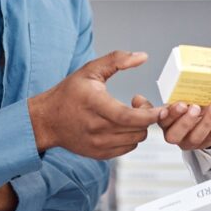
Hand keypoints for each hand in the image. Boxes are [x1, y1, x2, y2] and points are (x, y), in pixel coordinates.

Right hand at [28, 51, 162, 158]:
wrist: (47, 121)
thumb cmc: (68, 94)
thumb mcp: (90, 70)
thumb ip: (117, 60)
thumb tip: (143, 56)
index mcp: (96, 105)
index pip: (131, 117)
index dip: (151, 114)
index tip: (163, 108)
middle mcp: (97, 128)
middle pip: (138, 129)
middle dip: (147, 116)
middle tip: (138, 102)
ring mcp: (98, 144)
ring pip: (135, 140)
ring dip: (139, 127)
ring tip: (130, 113)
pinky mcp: (99, 154)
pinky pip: (127, 148)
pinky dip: (130, 137)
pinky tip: (122, 125)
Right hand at [132, 96, 210, 150]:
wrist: (201, 118)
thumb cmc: (183, 109)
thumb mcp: (168, 105)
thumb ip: (153, 102)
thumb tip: (136, 99)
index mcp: (165, 125)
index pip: (165, 122)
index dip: (171, 115)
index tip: (180, 104)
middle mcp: (176, 136)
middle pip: (178, 134)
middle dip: (187, 121)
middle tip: (194, 107)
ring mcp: (192, 141)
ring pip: (198, 136)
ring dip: (207, 120)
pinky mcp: (207, 142)